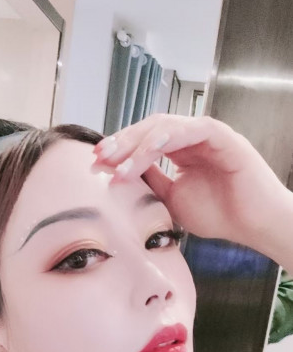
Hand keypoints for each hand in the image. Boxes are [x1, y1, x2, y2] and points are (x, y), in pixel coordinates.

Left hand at [94, 115, 292, 267]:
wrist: (254, 225)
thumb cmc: (220, 214)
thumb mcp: (172, 199)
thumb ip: (151, 182)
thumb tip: (120, 173)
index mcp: (181, 149)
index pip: (144, 140)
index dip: (120, 148)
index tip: (96, 162)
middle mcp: (192, 136)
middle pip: (149, 128)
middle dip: (122, 142)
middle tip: (99, 157)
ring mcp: (207, 133)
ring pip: (164, 126)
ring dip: (137, 144)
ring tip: (117, 166)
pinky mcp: (221, 136)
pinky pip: (188, 129)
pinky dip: (162, 140)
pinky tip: (144, 156)